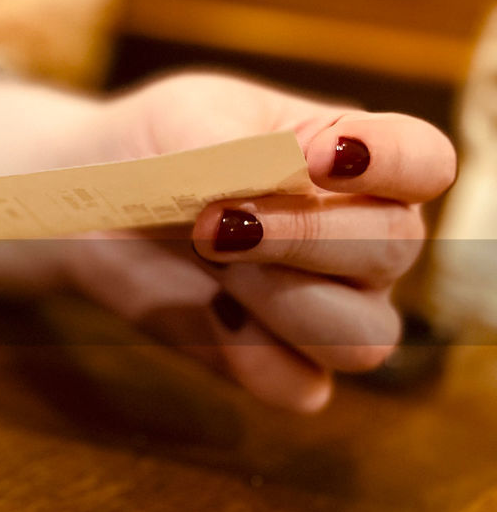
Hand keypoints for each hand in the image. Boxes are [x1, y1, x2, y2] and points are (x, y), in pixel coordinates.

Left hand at [0, 73, 455, 411]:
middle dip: (304, 236)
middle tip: (212, 221)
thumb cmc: (153, 147)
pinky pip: (300, 388)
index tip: (316, 157)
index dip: (389, 164)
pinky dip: (255, 358)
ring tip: (213, 263)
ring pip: (364, 336)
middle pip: (394, 252)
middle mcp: (359, 240)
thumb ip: (240, 152)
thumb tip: (285, 187)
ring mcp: (322, 307)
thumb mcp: (187, 122)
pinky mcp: (270, 362)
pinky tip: (208, 313)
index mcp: (356, 160)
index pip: (426, 163)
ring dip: (286, 301)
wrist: (85, 204)